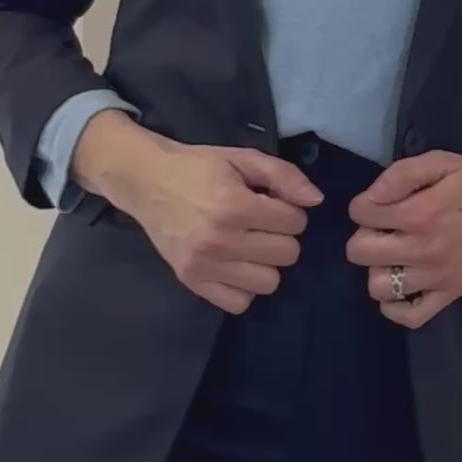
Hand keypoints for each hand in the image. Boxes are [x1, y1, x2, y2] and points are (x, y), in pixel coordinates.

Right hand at [74, 115, 319, 315]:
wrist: (146, 181)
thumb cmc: (197, 167)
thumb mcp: (242, 158)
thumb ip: (283, 176)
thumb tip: (316, 201)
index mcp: (233, 205)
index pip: (295, 223)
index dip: (289, 210)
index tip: (270, 203)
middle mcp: (219, 240)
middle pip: (287, 254)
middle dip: (281, 236)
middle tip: (260, 224)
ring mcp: (204, 265)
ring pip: (269, 282)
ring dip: (266, 264)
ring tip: (249, 246)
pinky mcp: (192, 282)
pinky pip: (239, 303)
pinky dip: (243, 287)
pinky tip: (235, 265)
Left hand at [346, 148, 461, 330]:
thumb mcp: (440, 161)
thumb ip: (400, 175)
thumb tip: (369, 198)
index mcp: (419, 213)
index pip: (360, 214)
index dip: (364, 204)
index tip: (381, 202)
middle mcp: (424, 249)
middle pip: (359, 252)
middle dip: (365, 235)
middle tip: (387, 227)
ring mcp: (437, 277)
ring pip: (378, 287)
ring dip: (379, 268)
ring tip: (395, 254)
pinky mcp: (451, 293)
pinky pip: (410, 316)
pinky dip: (395, 306)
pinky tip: (400, 285)